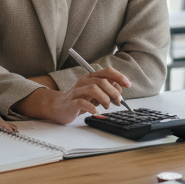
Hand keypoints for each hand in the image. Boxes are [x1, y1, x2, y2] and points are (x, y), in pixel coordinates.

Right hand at [16, 68, 131, 124]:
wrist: (57, 107)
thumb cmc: (78, 99)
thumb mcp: (94, 93)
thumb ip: (105, 89)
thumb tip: (119, 89)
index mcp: (90, 78)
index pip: (107, 71)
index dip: (119, 76)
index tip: (128, 84)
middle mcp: (83, 82)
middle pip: (102, 81)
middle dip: (113, 92)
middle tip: (117, 101)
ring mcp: (76, 92)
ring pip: (93, 89)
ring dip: (105, 98)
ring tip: (107, 106)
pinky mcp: (71, 103)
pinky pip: (82, 102)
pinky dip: (91, 107)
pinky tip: (95, 111)